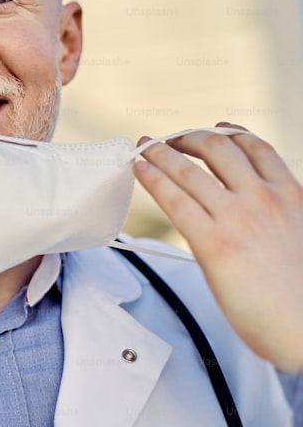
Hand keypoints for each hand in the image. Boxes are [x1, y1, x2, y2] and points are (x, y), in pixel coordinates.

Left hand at [135, 123, 302, 372]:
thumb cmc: (302, 297)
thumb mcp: (301, 238)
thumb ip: (280, 218)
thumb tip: (256, 216)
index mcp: (292, 196)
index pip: (257, 148)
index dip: (231, 133)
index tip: (214, 129)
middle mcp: (265, 199)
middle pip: (218, 148)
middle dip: (188, 138)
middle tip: (168, 140)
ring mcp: (238, 218)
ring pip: (190, 170)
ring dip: (161, 152)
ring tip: (144, 147)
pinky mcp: (213, 243)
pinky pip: (175, 200)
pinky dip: (153, 180)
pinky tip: (140, 171)